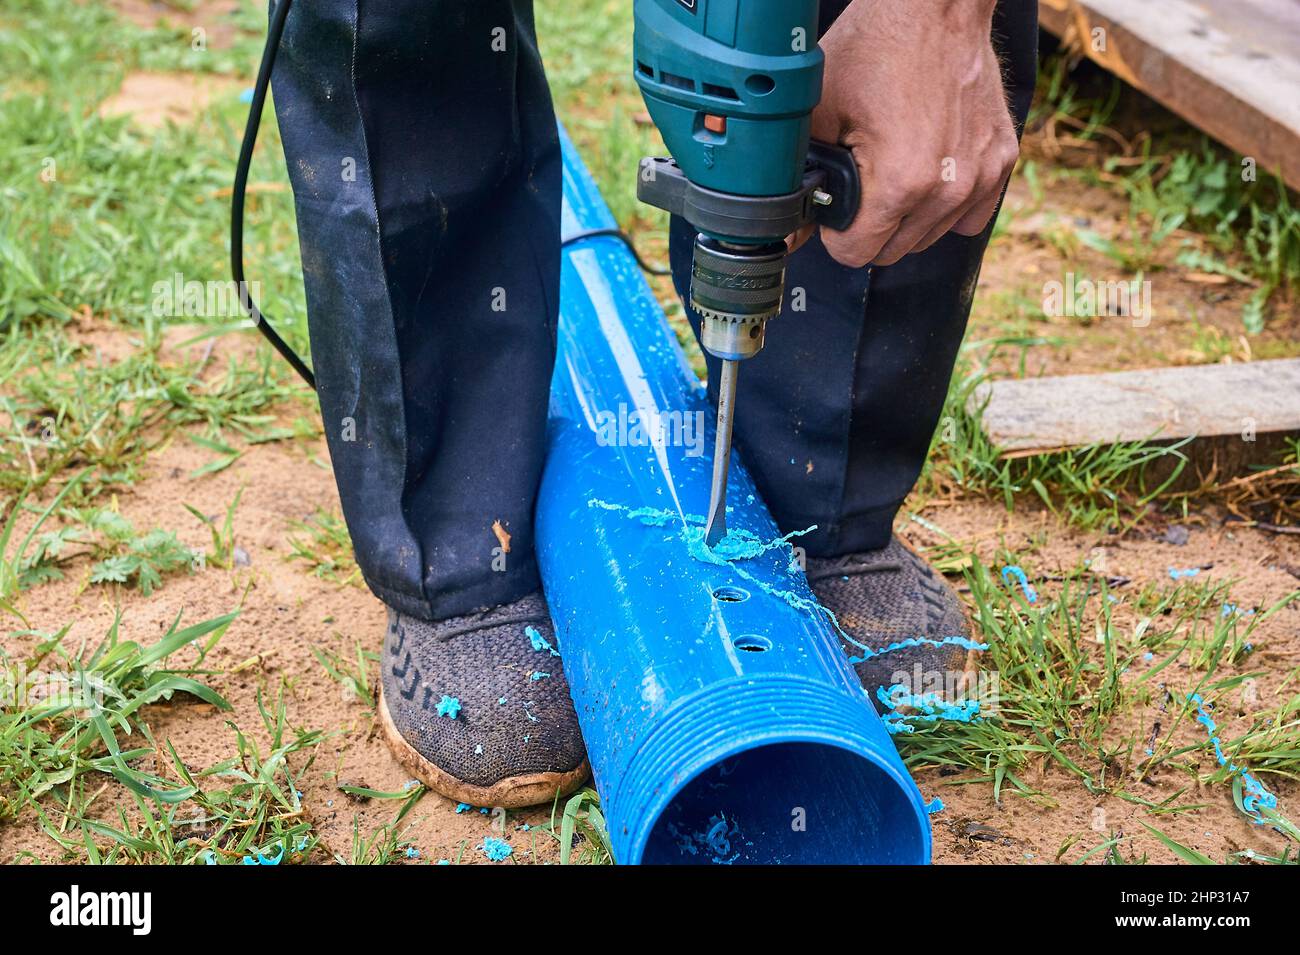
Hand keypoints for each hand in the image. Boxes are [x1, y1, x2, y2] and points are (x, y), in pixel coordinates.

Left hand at [791, 0, 1019, 267]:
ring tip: (892, 165)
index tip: (835, 202)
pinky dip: (945, 206)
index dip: (836, 231)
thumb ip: (799, 182)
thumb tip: (784, 233)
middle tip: (861, 178)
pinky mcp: (1002, 161)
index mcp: (903, 181)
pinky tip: (927, 173)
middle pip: (892, 251)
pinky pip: (968, 217)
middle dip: (868, 226)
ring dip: (905, 217)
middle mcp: (949, 188)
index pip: (856, 253)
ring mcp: (981, 176)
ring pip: (928, 238)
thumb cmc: (879, 47)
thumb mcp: (819, 115)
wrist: (936, 6)